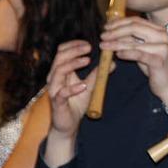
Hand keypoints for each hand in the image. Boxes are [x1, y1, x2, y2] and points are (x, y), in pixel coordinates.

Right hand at [44, 40, 99, 167]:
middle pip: (59, 58)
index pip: (62, 52)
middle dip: (74, 51)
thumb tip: (112, 62)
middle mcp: (55, 78)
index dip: (73, 45)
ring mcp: (55, 90)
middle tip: (89, 48)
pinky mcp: (57, 102)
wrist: (68, 124)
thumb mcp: (90, 86)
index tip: (88, 44)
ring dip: (73, 64)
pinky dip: (73, 88)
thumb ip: (98, 74)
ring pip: (57, 72)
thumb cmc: (76, 102)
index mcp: (61, 72)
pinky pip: (61, 93)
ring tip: (87, 61)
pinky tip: (84, 85)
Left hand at [100, 16, 167, 104]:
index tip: (106, 27)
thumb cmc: (155, 65)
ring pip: (134, 42)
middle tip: (102, 36)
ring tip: (104, 46)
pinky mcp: (158, 60)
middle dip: (115, 31)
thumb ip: (132, 39)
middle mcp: (162, 36)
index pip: (136, 21)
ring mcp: (162, 47)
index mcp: (159, 30)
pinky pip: (138, 54)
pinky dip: (126, 53)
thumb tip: (113, 30)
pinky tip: (117, 55)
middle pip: (134, 27)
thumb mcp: (143, 49)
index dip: (119, 22)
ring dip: (116, 43)